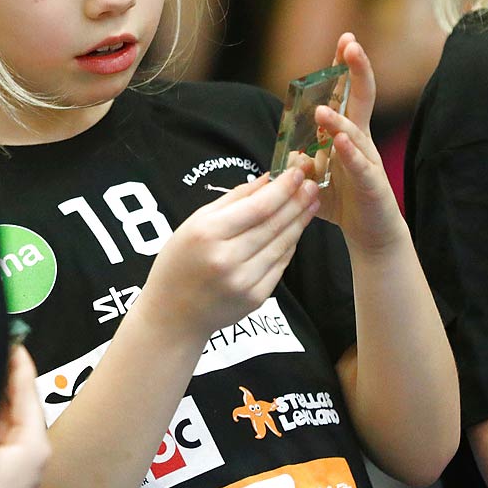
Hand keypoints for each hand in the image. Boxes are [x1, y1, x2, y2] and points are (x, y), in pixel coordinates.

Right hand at [133, 168, 318, 339]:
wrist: (173, 314)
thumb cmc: (179, 262)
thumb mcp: (195, 222)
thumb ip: (233, 199)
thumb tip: (267, 178)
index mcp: (208, 233)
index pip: (257, 207)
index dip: (283, 189)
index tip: (297, 173)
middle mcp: (227, 258)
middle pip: (273, 224)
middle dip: (297, 201)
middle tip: (313, 185)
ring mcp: (243, 281)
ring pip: (282, 244)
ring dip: (299, 222)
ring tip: (311, 204)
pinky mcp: (255, 298)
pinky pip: (280, 265)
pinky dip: (289, 246)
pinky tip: (296, 230)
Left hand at [297, 32, 407, 254]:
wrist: (369, 234)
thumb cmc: (343, 201)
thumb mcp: (315, 178)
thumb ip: (300, 163)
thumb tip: (286, 153)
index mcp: (347, 134)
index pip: (346, 94)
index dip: (346, 68)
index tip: (345, 40)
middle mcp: (360, 141)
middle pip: (361, 100)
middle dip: (357, 72)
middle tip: (351, 45)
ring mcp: (368, 161)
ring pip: (354, 134)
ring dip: (337, 121)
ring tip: (321, 111)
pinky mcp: (372, 185)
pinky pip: (360, 167)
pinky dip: (349, 155)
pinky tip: (339, 143)